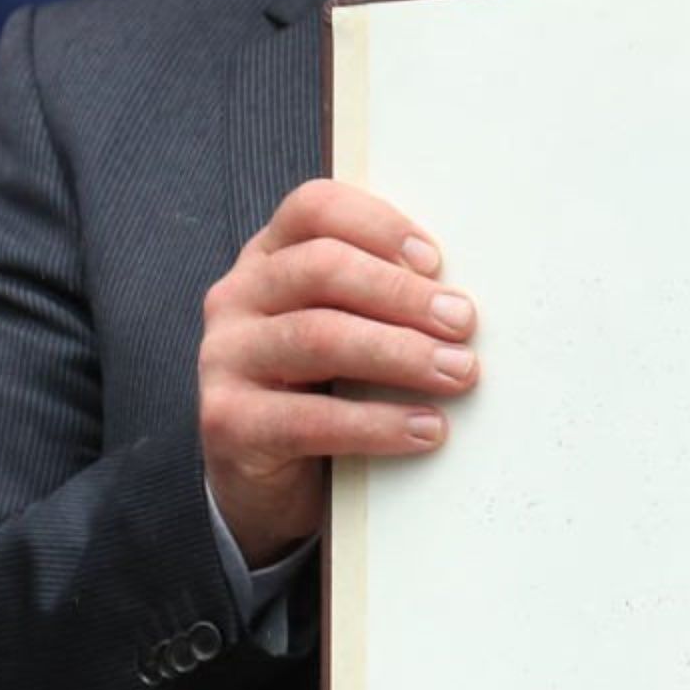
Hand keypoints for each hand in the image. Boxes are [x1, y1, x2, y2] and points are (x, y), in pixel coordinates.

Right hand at [196, 179, 474, 561]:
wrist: (267, 481)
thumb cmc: (326, 389)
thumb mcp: (350, 328)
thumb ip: (384, 300)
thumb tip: (464, 299)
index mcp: (271, 256)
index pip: (315, 208)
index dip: (378, 225)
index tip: (436, 262)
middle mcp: (238, 296)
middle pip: (321, 267)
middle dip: (403, 294)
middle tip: (463, 322)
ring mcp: (224, 357)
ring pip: (319, 336)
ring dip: (401, 354)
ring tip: (458, 372)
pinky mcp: (227, 421)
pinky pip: (310, 419)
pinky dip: (378, 424)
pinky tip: (426, 430)